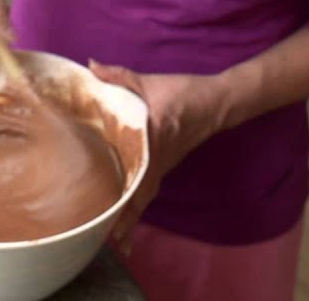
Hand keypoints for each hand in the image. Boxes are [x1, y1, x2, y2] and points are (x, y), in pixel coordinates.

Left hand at [89, 61, 226, 250]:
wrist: (218, 101)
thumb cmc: (185, 92)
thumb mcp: (149, 82)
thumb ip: (118, 76)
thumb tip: (90, 66)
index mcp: (153, 139)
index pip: (137, 174)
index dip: (124, 198)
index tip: (110, 218)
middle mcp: (158, 159)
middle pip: (140, 197)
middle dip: (126, 220)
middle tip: (109, 243)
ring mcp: (164, 165)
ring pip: (145, 197)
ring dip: (132, 217)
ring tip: (117, 241)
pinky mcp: (165, 164)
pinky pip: (150, 189)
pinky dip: (138, 205)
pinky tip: (128, 216)